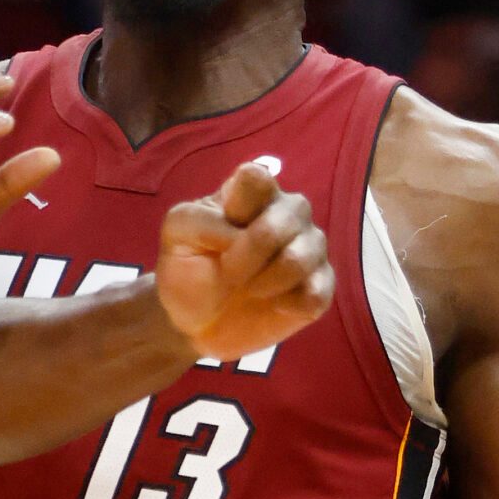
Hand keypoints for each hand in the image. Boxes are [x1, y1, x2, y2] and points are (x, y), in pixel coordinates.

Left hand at [155, 160, 333, 361]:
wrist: (197, 321)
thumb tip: (239, 233)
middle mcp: (287, 212)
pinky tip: (274, 305)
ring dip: (268, 280)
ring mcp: (309, 246)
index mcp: (251, 194)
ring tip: (250, 291)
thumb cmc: (189, 270)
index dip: (240, 206)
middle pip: (291, 211)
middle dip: (250, 252)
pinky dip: (290, 304)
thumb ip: (199, 221)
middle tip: (228, 274)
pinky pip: (317, 292)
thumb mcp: (176, 237)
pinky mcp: (321, 284)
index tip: (221, 235)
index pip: (257, 176)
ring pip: (303, 254)